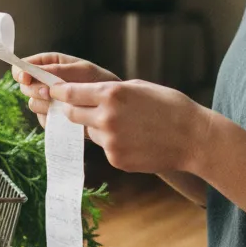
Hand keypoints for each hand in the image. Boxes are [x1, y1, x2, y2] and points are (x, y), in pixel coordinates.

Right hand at [12, 53, 119, 129]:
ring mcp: (48, 101)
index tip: (25, 77)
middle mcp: (46, 82)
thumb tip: (33, 72)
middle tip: (50, 94)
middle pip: (25, 87)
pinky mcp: (52, 118)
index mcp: (51, 65)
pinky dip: (52, 118)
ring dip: (45, 105)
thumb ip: (58, 71)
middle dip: (35, 90)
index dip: (21, 71)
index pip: (26, 66)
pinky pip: (43, 120)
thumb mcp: (83, 71)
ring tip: (64, 104)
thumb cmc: (101, 82)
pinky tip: (66, 116)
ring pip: (33, 104)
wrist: (115, 107)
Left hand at [48, 78, 213, 176]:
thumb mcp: (138, 87)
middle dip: (70, 110)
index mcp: (111, 93)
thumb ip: (110, 92)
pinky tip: (132, 139)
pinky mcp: (117, 159)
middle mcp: (106, 117)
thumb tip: (87, 93)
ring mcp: (111, 141)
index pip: (69, 93)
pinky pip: (104, 148)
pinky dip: (111, 143)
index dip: (57, 92)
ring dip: (94, 127)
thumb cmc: (170, 106)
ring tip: (118, 124)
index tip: (51, 91)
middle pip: (71, 114)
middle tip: (74, 107)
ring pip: (88, 132)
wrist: (194, 138)